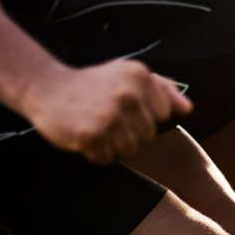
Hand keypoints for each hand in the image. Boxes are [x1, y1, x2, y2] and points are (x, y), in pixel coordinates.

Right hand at [24, 59, 191, 164]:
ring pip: (130, 149)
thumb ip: (164, 88)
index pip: (163, 114)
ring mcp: (110, 115)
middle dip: (128, 130)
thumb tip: (187, 109)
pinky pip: (106, 159)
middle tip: (106, 115)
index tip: (124, 105)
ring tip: (96, 124)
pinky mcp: (91, 135)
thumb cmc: (93, 83)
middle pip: (148, 134)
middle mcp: (128, 94)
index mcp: (141, 76)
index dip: (144, 114)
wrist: (46, 88)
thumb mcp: (130, 75)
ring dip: (112, 143)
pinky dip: (95, 152)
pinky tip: (84, 134)